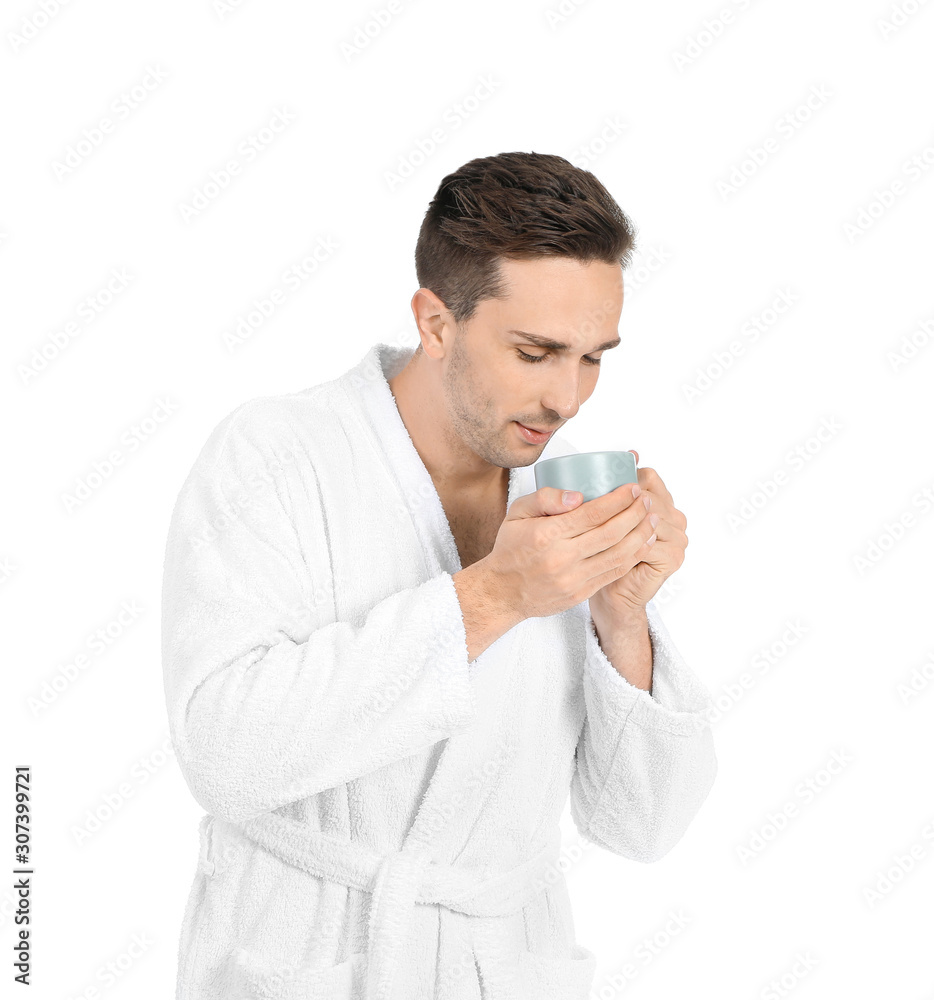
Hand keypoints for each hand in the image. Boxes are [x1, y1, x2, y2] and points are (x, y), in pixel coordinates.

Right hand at [481, 470, 657, 620]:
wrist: (502, 591)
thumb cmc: (511, 548)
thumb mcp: (517, 512)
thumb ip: (545, 498)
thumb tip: (578, 496)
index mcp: (547, 535)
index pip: (593, 513)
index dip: (619, 499)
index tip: (634, 487)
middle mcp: (562, 558)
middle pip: (611, 532)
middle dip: (636, 513)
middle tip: (648, 499)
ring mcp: (573, 579)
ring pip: (618, 554)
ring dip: (641, 534)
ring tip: (652, 518)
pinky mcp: (580, 594)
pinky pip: (613, 573)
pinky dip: (633, 556)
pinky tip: (642, 542)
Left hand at [590, 450, 687, 613]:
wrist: (612, 595)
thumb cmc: (606, 554)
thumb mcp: (608, 516)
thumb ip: (619, 485)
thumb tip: (634, 452)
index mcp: (664, 502)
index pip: (649, 477)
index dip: (624, 478)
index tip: (598, 484)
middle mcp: (676, 518)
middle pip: (648, 496)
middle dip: (620, 499)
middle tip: (590, 505)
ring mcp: (678, 538)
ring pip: (647, 517)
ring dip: (621, 519)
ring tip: (594, 523)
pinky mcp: (672, 557)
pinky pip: (647, 540)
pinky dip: (625, 540)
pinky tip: (606, 542)